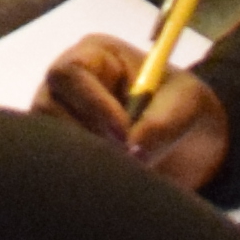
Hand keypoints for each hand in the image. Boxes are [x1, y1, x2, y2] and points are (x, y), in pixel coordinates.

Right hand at [27, 35, 231, 192]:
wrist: (191, 144)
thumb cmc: (185, 106)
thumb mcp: (188, 104)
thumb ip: (163, 122)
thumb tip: (134, 151)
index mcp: (96, 57)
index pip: (70, 72)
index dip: (92, 103)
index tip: (124, 135)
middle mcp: (69, 85)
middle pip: (47, 106)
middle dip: (87, 136)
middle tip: (126, 158)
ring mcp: (60, 119)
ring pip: (48, 141)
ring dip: (84, 160)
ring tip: (123, 170)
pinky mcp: (62, 154)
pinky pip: (55, 167)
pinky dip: (80, 178)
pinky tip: (110, 183)